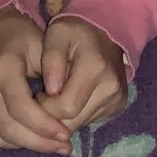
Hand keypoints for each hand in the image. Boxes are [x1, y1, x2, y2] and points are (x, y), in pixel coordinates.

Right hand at [0, 6, 69, 153]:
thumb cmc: (25, 40)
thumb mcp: (45, 46)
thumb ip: (56, 74)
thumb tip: (66, 104)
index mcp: (2, 69)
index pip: (21, 108)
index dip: (44, 126)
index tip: (65, 135)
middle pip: (9, 128)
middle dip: (39, 142)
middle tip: (64, 147)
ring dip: (24, 146)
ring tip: (48, 144)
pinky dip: (2, 145)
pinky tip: (22, 139)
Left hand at [39, 16, 128, 133]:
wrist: (105, 31)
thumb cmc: (75, 31)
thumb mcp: (57, 34)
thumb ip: (51, 59)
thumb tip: (52, 90)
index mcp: (96, 69)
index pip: (66, 107)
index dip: (46, 106)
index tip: (39, 94)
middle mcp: (111, 89)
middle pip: (73, 121)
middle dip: (52, 115)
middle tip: (44, 97)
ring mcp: (117, 99)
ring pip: (80, 125)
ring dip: (63, 117)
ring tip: (57, 96)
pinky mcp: (117, 107)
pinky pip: (89, 121)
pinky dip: (76, 115)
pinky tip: (71, 98)